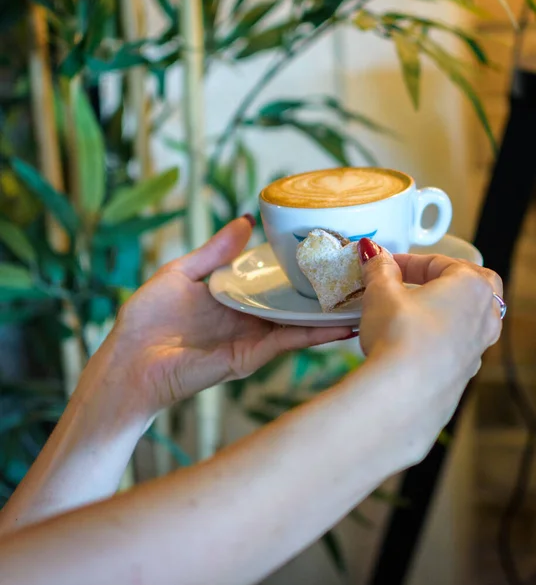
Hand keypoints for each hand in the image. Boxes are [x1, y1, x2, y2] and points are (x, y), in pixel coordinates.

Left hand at [83, 217, 352, 418]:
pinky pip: (288, 342)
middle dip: (323, 290)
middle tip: (360, 273)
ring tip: (365, 296)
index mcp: (233, 298)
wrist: (128, 364)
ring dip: (329, 312)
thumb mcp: (182, 273)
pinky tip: (343, 324)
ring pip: (299, 323)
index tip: (328, 251)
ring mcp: (252, 339)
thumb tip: (246, 221)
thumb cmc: (146, 318)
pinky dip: (315, 333)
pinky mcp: (250, 357)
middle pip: (293, 303)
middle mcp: (248, 319)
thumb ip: (215, 251)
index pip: (274, 282)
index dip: (299, 268)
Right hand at [348, 238, 502, 463]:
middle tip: (413, 283)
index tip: (386, 265)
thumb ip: (379, 269)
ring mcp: (477, 348)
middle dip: (442, 280)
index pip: (441, 262)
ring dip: (442, 310)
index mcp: (470, 286)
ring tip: (410, 313)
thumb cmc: (398, 335)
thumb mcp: (381, 292)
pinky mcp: (463, 373)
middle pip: (471, 286)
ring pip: (467, 318)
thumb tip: (373, 253)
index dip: (408, 261)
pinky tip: (412, 343)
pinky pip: (456, 345)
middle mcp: (483, 316)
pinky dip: (439, 337)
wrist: (402, 392)